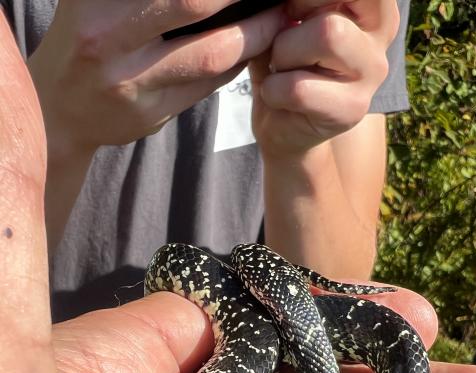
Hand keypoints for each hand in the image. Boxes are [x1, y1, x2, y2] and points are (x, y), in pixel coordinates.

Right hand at [27, 0, 284, 155]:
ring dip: (254, 35)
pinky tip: (251, 48)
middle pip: (194, 4)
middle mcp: (109, 38)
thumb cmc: (86, 36)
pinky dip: (235, 63)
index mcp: (97, 2)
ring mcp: (131, 83)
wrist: (58, 109)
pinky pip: (208, 85)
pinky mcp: (151, 116)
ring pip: (213, 55)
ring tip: (276, 18)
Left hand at [251, 0, 399, 155]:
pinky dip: (273, 90)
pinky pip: (301, 88)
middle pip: (339, 2)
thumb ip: (291, 3)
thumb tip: (281, 0)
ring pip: (328, 34)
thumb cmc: (285, 60)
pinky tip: (277, 95)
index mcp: (371, 5)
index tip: (292, 9)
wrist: (285, 126)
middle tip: (282, 36)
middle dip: (296, 16)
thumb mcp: (286, 18)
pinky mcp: (353, 109)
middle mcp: (381, 33)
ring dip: (284, 52)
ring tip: (280, 67)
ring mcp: (373, 74)